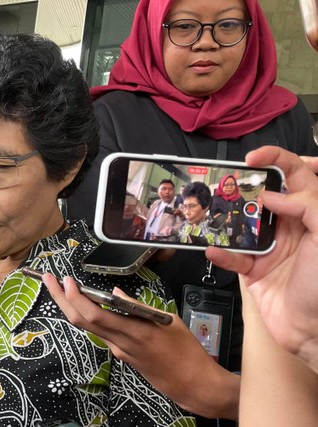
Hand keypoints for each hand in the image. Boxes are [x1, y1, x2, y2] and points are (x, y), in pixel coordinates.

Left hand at [43, 274, 238, 418]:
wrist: (192, 384)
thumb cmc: (187, 350)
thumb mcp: (168, 320)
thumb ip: (138, 307)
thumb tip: (115, 293)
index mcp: (135, 331)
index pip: (95, 315)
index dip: (76, 298)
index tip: (67, 280)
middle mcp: (121, 342)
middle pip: (81, 321)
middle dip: (61, 299)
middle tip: (48, 280)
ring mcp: (119, 351)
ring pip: (88, 328)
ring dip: (71, 307)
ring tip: (62, 288)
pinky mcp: (122, 356)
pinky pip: (101, 334)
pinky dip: (89, 317)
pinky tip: (86, 304)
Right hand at [207, 146, 317, 371]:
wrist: (316, 333)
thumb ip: (307, 205)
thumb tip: (273, 194)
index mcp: (314, 215)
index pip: (298, 176)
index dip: (278, 160)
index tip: (255, 158)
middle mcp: (293, 228)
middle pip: (266, 197)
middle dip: (246, 187)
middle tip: (227, 181)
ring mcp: (272, 249)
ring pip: (244, 224)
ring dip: (227, 218)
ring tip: (211, 210)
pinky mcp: (256, 271)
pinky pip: (233, 257)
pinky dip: (221, 252)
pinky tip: (212, 248)